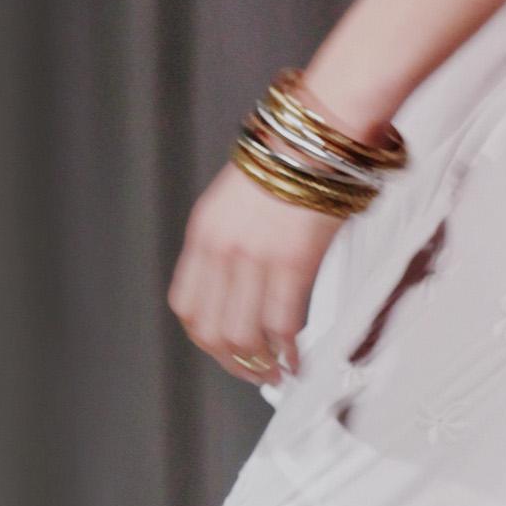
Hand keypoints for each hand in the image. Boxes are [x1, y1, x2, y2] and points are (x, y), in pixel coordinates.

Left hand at [169, 159, 341, 385]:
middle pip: (211, 329)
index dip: (203, 338)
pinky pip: (282, 323)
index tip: (223, 350)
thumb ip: (230, 241)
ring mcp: (254, 257)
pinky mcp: (292, 261)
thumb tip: (241, 287)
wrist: (319, 133)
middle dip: (232, 361)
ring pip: (243, 335)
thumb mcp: (237, 200)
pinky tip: (297, 358)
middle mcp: (221, 248)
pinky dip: (288, 351)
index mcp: (203, 232)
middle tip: (253, 372)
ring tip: (278, 371)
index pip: (187, 305)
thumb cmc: (290, 161)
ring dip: (260, 364)